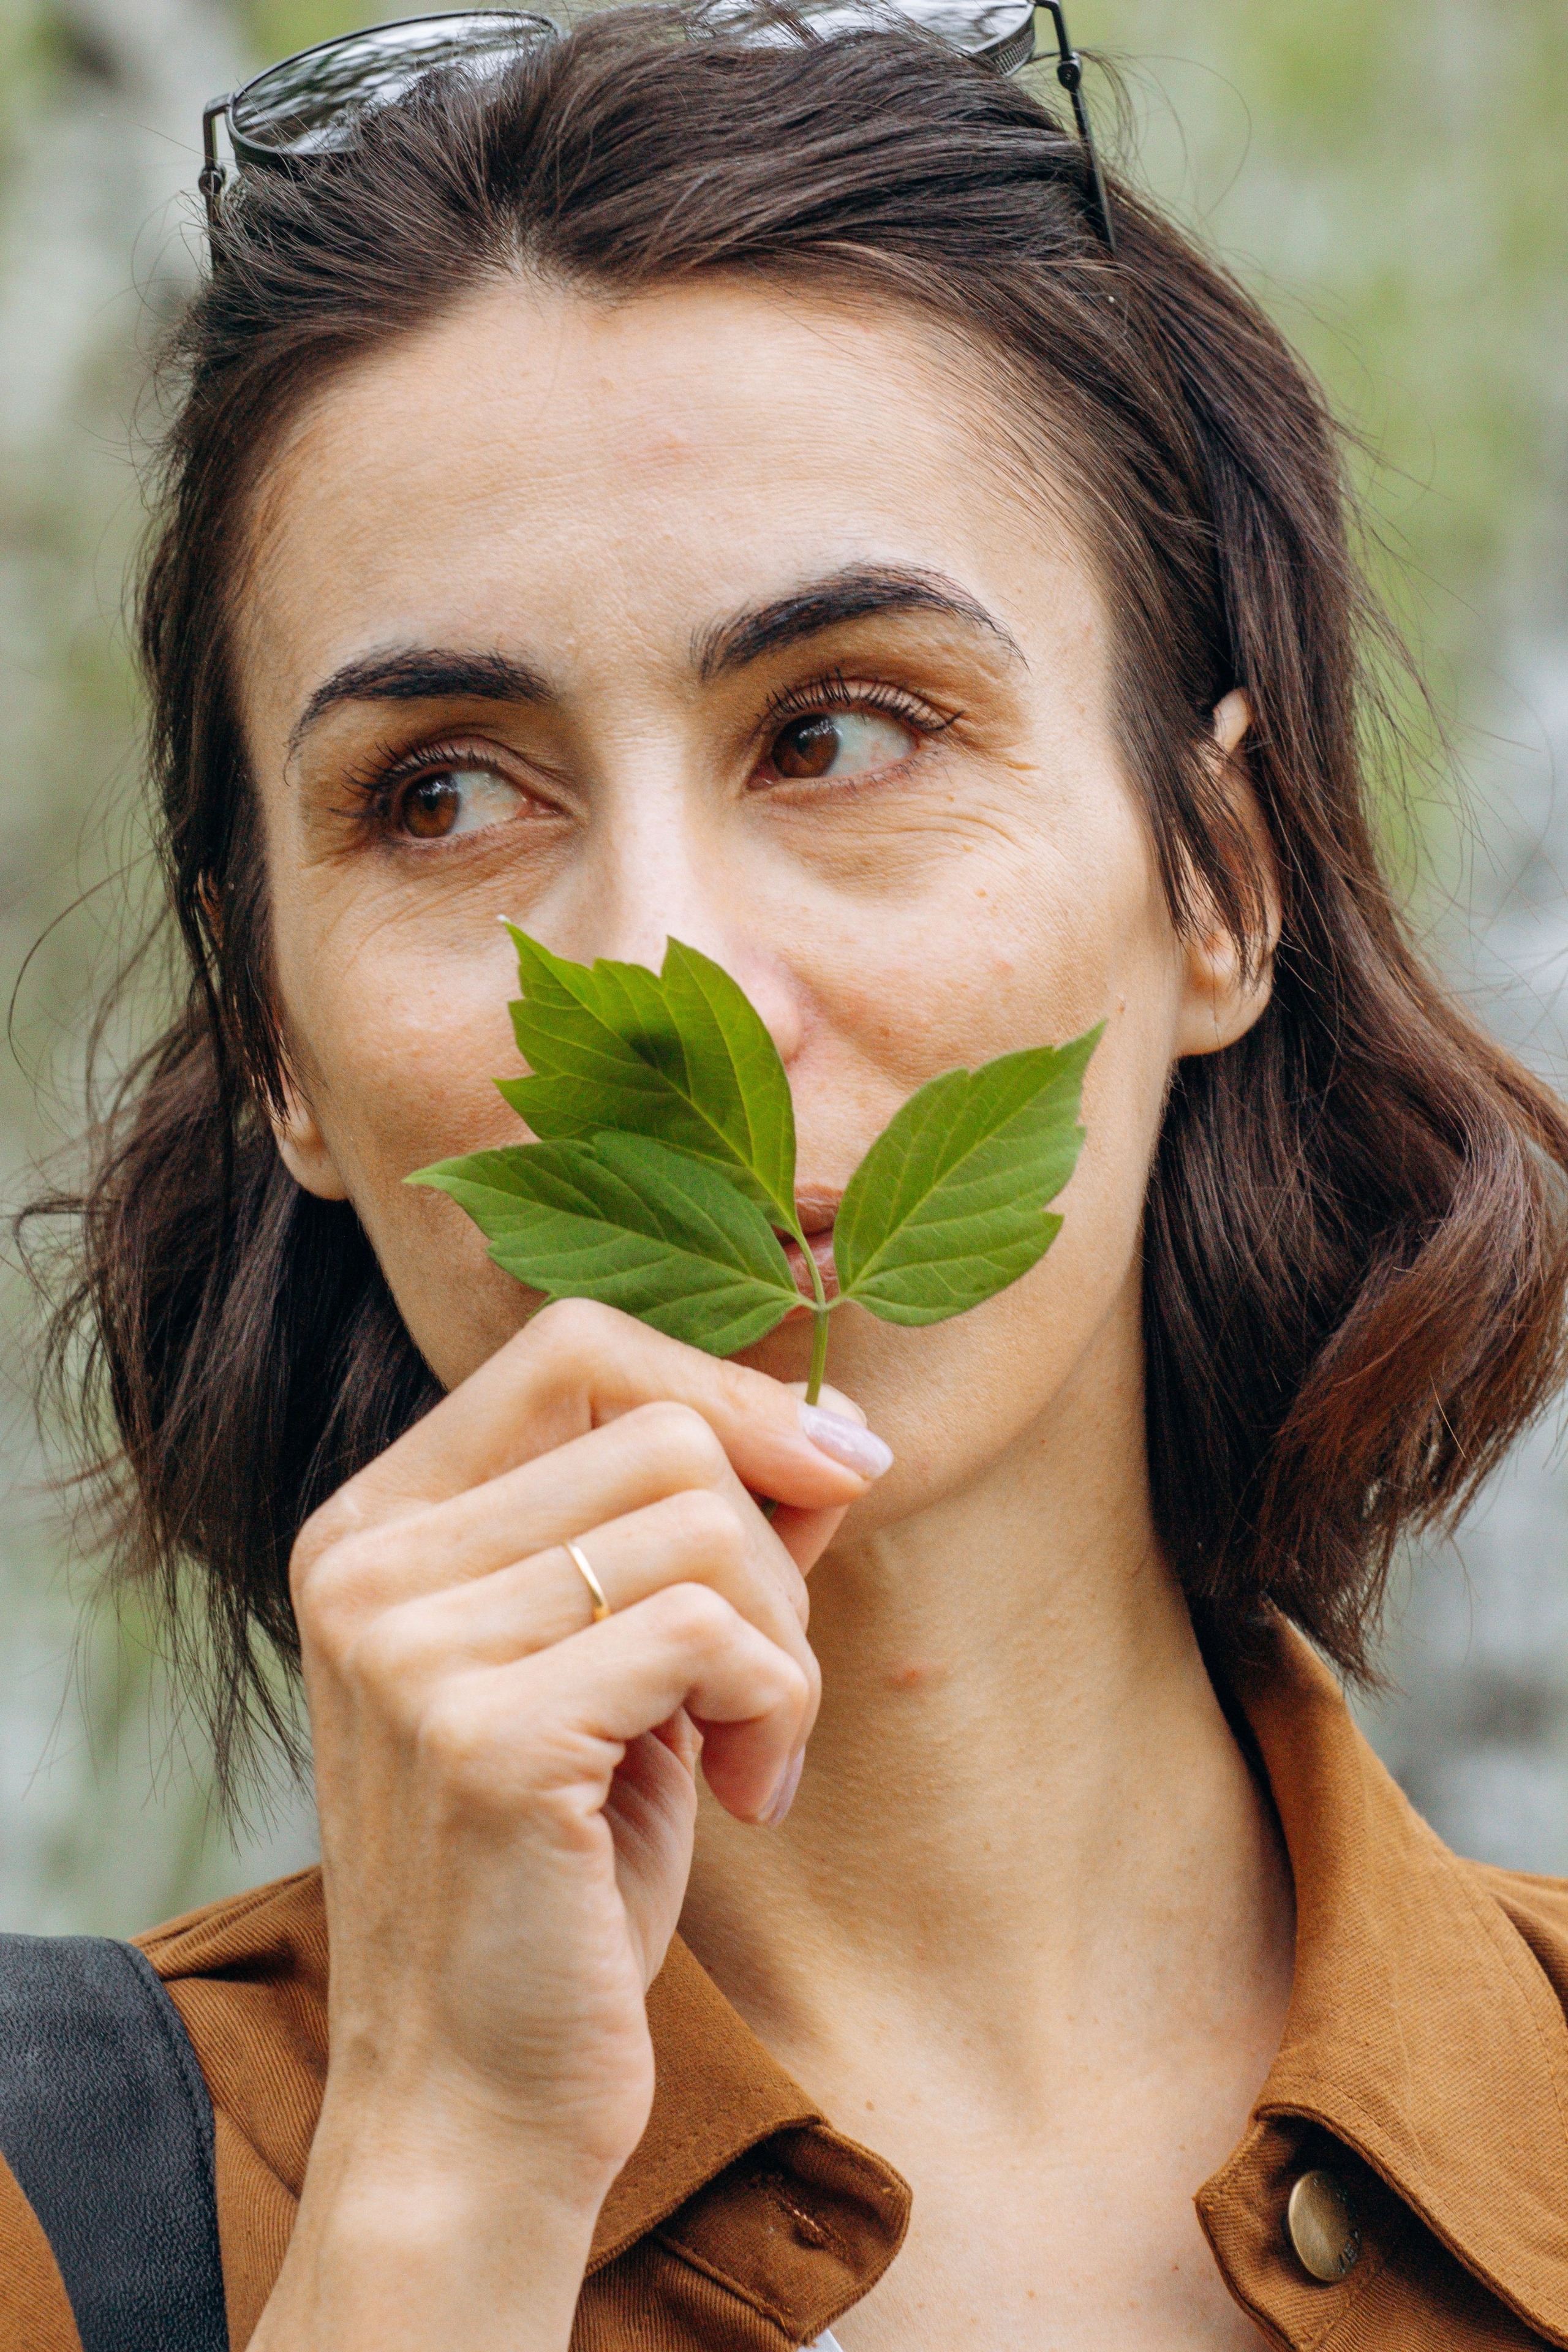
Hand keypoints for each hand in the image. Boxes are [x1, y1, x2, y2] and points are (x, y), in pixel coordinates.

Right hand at [253, 1300, 887, 2351]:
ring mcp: (410, 1647)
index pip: (573, 1346)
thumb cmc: (560, 1882)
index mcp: (377, 1524)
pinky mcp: (486, 1739)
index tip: (835, 1469)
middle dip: (773, 1551)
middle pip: (662, 1430)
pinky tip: (747, 1797)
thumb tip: (835, 1432)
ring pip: (705, 1524)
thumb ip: (697, 1538)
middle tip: (766, 1685)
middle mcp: (367, 1561)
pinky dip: (780, 1708)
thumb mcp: (625, 1672)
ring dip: (783, 1643)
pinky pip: (715, 1635)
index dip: (726, 1388)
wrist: (473, 2106)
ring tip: (751, 1753)